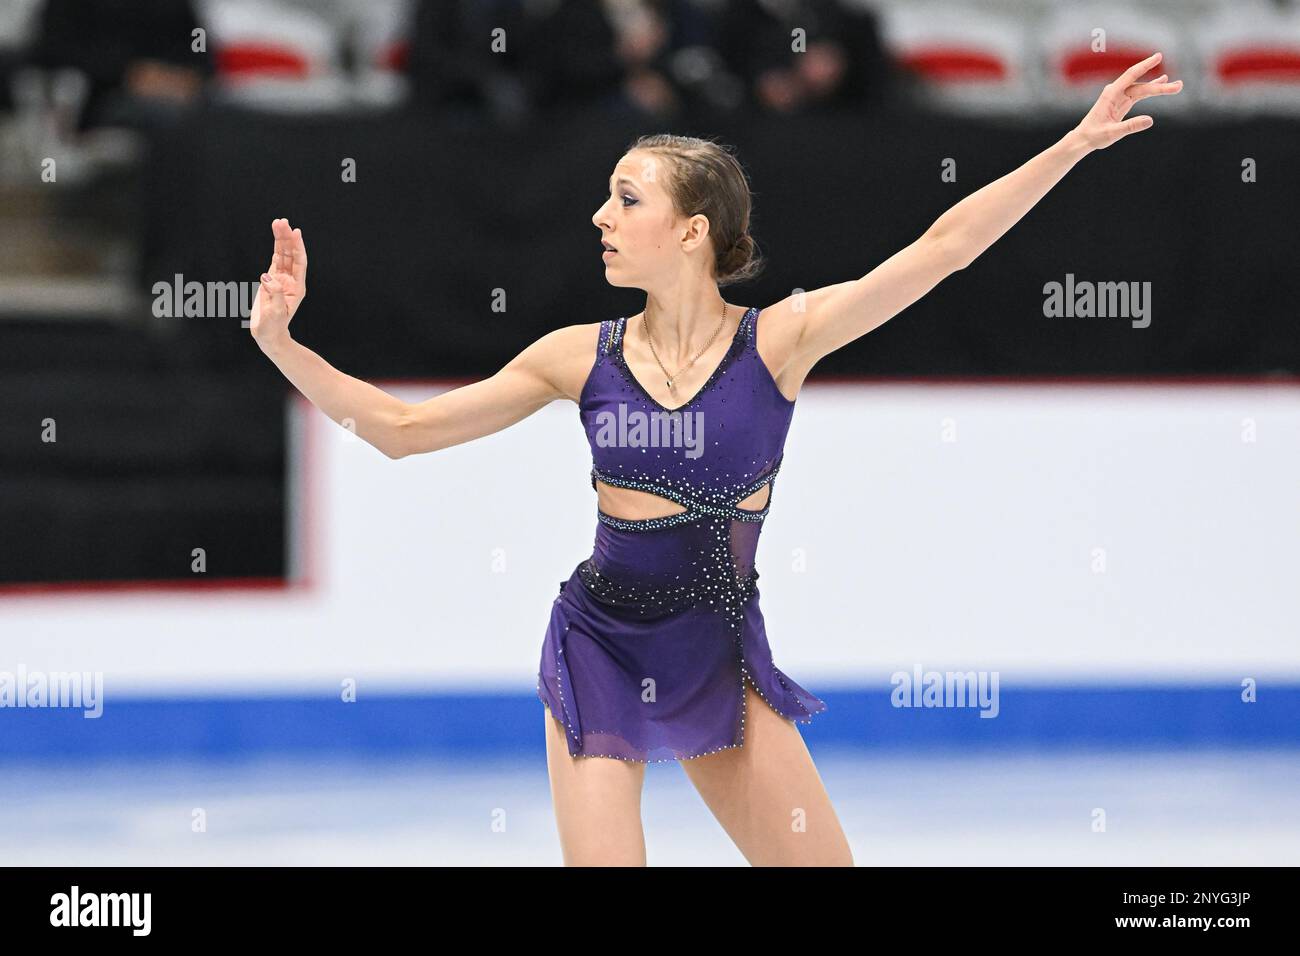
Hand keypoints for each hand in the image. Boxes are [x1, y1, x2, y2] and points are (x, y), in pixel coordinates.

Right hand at [250, 218, 306, 348]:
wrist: (268, 335)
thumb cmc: (273, 327)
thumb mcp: (275, 313)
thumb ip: (274, 294)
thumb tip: (267, 276)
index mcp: (297, 288)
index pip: (299, 263)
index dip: (298, 247)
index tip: (295, 232)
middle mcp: (292, 281)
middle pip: (291, 255)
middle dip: (287, 238)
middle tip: (283, 222)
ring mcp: (282, 279)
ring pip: (283, 254)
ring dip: (281, 239)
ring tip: (278, 222)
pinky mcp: (271, 279)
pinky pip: (275, 259)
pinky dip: (275, 247)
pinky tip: (276, 236)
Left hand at [1072, 52, 1181, 150]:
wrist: (1084, 139)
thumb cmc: (1094, 136)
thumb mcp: (1112, 133)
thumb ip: (1130, 127)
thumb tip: (1150, 120)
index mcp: (1111, 94)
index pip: (1131, 76)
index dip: (1145, 65)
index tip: (1158, 57)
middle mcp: (1116, 92)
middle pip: (1142, 86)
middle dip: (1160, 87)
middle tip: (1179, 86)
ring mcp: (1120, 96)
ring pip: (1142, 89)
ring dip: (1158, 88)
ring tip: (1177, 86)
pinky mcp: (1122, 102)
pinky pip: (1139, 93)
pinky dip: (1151, 89)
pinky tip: (1162, 83)